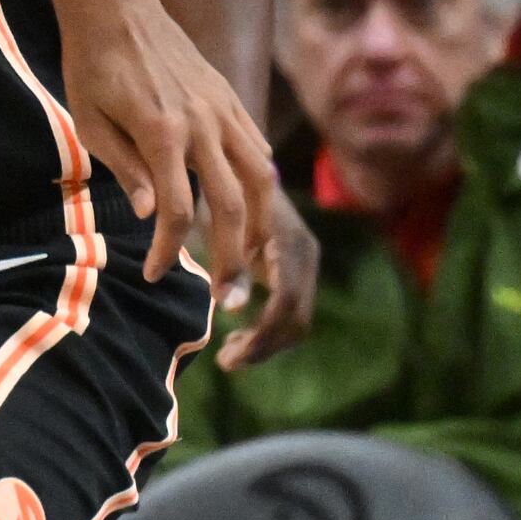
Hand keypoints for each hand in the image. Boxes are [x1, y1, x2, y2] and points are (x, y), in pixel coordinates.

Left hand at [52, 0, 276, 285]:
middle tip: (222, 295)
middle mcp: (201, 123)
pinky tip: (251, 211)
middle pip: (232, 204)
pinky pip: (258, 150)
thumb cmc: (91, 63)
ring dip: (258, 226)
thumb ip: (124, 169)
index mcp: (161, 132)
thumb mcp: (90, 121)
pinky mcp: (229, 99)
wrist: (116, 3)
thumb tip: (148, 215)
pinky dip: (261, 185)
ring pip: (261, 179)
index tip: (155, 272)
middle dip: (230, 257)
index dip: (168, 249)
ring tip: (245, 261)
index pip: (176, 209)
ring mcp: (222, 109)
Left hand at [208, 195, 322, 371]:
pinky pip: (291, 309)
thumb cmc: (215, 188)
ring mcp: (304, 261)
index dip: (261, 334)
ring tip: (228, 354)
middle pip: (298, 319)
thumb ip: (226, 262)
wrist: (236, 156)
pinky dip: (268, 329)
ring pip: (298, 319)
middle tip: (225, 362)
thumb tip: (228, 308)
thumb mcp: (215, 222)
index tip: (228, 356)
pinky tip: (237, 335)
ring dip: (266, 342)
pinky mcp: (296, 267)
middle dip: (264, 346)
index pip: (286, 303)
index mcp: (289, 243)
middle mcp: (305, 254)